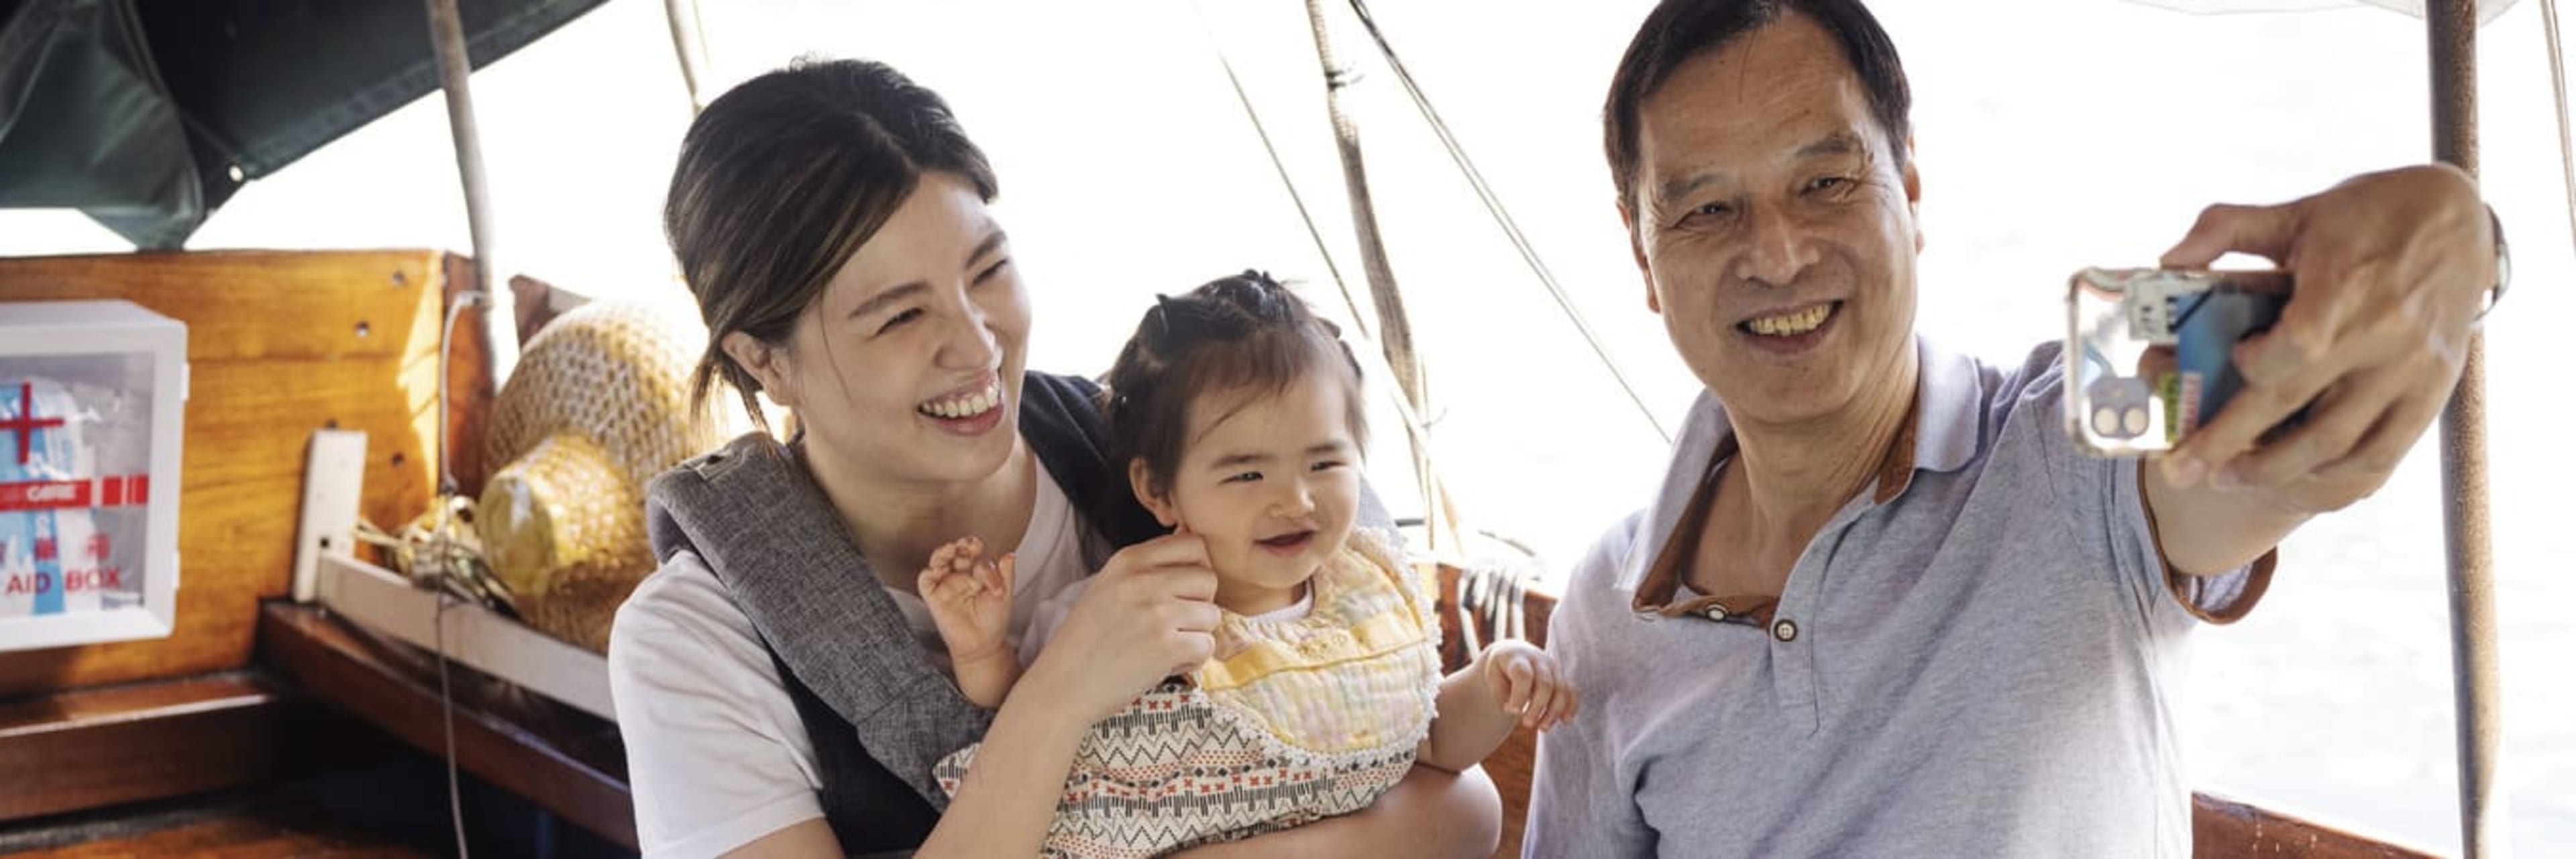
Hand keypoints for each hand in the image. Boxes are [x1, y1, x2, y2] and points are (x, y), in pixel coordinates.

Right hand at [918, 537, 1015, 666]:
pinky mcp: (934, 597)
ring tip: (951, 550)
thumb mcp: (1004, 595)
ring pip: (938, 561)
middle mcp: (960, 576)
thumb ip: (1006, 575)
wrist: (982, 645)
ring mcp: (946, 585)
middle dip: (960, 545)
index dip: (976, 548)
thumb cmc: (993, 621)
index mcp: (977, 573)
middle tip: (967, 546)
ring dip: (942, 552)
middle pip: (955, 552)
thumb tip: (1010, 555)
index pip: (975, 554)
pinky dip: (927, 573)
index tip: (979, 547)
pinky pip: (925, 581)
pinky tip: (936, 570)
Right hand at [1017, 526, 1220, 721]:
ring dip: (1196, 635)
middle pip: (1209, 579)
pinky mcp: (1165, 646)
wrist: (1061, 687)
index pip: (1193, 544)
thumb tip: (1200, 556)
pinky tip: (1165, 664)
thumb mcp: (1108, 587)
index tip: (1181, 592)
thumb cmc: (1086, 642)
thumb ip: (1148, 570)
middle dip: (1200, 604)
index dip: (1197, 570)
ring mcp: (1155, 612)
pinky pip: (1207, 646)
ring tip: (1165, 647)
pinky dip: (1192, 661)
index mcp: (1128, 560)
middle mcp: (1142, 580)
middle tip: (1173, 624)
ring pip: (1212, 614)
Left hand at [1477, 640, 1577, 730]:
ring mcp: (1553, 668)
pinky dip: (1571, 706)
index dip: (1520, 696)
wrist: (1514, 654)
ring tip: (1543, 728)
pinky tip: (1566, 721)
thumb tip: (1515, 711)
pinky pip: (1573, 691)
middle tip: (1527, 724)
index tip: (1512, 712)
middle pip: (1545, 684)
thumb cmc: (1501, 670)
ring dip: (1554, 712)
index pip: (1523, 676)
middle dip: (1538, 707)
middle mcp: (1539, 660)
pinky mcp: (1562, 677)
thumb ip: (1501, 694)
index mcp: (1518, 658)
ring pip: (1561, 690)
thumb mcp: (1493, 677)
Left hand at [2156, 164, 2493, 511]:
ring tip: (2225, 478)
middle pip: (2300, 410)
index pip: (2297, 348)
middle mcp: (2384, 340)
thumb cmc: (2367, 216)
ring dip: (2275, 472)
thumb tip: (2166, 259)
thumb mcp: (2297, 211)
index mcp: (2347, 289)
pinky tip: (2293, 483)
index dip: (2256, 365)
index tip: (2234, 359)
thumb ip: (2225, 228)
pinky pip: (2381, 458)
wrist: (2459, 223)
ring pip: (2338, 447)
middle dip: (2229, 445)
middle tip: (2177, 471)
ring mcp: (2411, 375)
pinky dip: (2333, 480)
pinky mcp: (2431, 396)